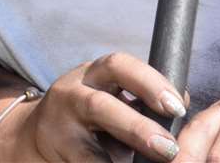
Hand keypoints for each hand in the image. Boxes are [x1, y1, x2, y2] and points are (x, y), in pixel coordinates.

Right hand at [0, 52, 186, 162]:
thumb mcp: (112, 97)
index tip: (177, 107)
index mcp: (93, 75)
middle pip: (100, 105)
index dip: (150, 83)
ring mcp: (60, 127)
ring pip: (85, 146)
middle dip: (137, 128)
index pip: (119, 66)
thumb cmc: (90, 118)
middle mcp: (71, 95)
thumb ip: (142, 100)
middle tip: (169, 148)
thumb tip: (182, 103)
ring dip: (117, 157)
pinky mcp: (56, 152)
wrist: (37, 136)